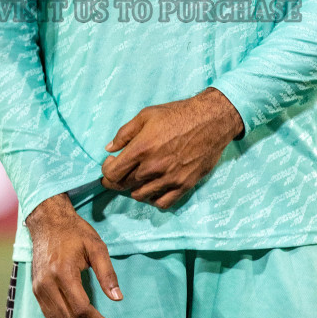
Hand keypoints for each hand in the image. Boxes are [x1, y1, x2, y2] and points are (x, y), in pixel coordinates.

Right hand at [26, 193, 122, 317]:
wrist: (48, 222)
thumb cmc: (75, 232)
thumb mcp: (96, 246)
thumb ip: (107, 273)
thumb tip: (118, 298)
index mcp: (63, 272)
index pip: (81, 309)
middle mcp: (47, 284)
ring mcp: (39, 288)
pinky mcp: (36, 290)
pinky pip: (49, 315)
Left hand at [101, 88, 243, 208]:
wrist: (210, 120)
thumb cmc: (177, 114)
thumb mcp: (146, 115)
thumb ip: (125, 133)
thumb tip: (109, 149)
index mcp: (141, 149)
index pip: (112, 173)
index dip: (106, 170)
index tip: (111, 162)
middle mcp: (152, 167)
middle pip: (123, 185)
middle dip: (117, 179)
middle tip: (122, 170)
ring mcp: (168, 178)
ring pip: (140, 196)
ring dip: (134, 188)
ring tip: (138, 177)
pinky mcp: (183, 185)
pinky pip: (162, 203)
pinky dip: (153, 199)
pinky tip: (153, 187)